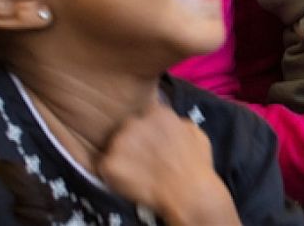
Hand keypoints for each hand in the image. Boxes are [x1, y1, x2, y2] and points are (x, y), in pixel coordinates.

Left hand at [98, 101, 237, 224]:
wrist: (187, 192)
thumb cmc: (196, 164)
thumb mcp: (196, 133)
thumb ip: (178, 123)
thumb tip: (170, 123)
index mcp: (156, 113)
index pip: (145, 114)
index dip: (149, 128)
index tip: (153, 139)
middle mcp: (135, 122)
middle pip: (128, 128)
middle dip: (134, 139)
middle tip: (144, 156)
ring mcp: (120, 143)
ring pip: (115, 146)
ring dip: (123, 155)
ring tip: (138, 171)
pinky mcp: (110, 164)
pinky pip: (106, 166)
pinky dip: (114, 174)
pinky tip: (130, 180)